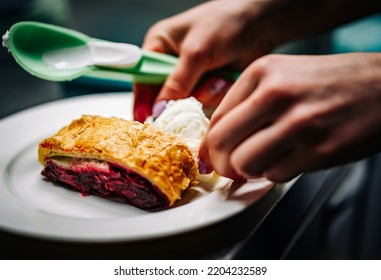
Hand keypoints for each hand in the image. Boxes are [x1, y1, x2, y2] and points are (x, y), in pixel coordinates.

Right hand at [133, 0, 277, 121]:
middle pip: (165, 96)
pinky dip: (218, 93)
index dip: (142, 100)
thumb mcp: (197, 51)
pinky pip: (207, 103)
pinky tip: (226, 78)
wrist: (261, 23)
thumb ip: (177, 82)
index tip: (145, 120)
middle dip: (181, 99)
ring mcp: (192, 78)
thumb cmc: (224, 24)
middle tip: (190, 101)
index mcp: (160, 47)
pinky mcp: (210, 86)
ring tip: (218, 76)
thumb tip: (158, 110)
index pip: (142, 78)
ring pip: (188, 103)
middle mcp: (173, 65)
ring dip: (205, 93)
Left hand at [199, 53, 380, 181]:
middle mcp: (276, 94)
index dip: (209, 144)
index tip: (211, 155)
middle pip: (223, 143)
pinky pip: (275, 175)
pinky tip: (289, 159)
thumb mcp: (281, 75)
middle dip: (220, 163)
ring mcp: (299, 122)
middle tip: (228, 168)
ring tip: (263, 161)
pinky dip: (276, 173)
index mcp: (262, 72)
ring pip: (245, 164)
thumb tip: (217, 138)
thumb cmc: (329, 83)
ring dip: (249, 170)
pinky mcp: (319, 150)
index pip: (216, 118)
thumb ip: (246, 103)